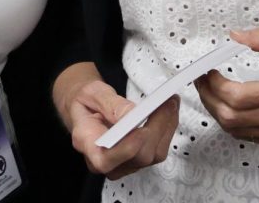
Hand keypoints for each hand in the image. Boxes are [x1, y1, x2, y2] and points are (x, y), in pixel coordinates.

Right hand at [56, 65, 178, 179]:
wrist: (87, 109)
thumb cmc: (86, 101)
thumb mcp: (90, 94)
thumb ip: (110, 104)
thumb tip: (132, 113)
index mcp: (86, 145)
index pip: (105, 160)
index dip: (126, 150)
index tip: (141, 130)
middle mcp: (105, 161)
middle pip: (137, 156)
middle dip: (155, 128)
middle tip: (166, 102)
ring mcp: (123, 164)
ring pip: (152, 155)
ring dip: (166, 127)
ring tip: (171, 101)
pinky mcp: (138, 159)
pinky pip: (158, 150)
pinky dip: (167, 128)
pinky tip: (169, 110)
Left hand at [195, 28, 258, 145]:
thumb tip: (236, 36)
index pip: (238, 96)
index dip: (214, 84)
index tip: (208, 70)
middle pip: (230, 116)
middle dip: (209, 97)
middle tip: (203, 80)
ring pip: (235, 129)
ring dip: (217, 110)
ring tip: (212, 90)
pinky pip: (247, 135)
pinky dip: (232, 121)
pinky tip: (230, 104)